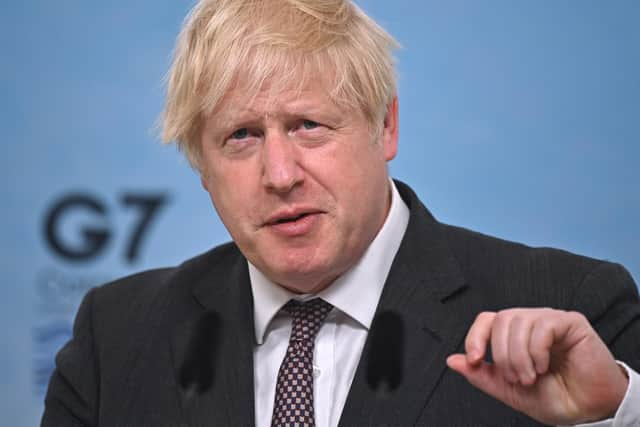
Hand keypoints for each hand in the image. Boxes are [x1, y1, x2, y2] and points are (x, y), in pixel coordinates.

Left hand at [446, 308, 628, 424]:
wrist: (589, 410)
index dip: (475, 337)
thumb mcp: (509, 391)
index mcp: (514, 336)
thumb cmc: (556, 398)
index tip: (475, 359)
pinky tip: (545, 366)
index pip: (487, 320)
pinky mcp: (570, 322)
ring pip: (519, 321)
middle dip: (502, 354)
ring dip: (520, 356)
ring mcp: (550, 320)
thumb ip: (482, 375)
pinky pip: (543, 325)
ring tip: (531, 377)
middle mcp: (530, 323)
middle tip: (516, 379)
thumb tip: (453, 360)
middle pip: (501, 319)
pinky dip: (538, 350)